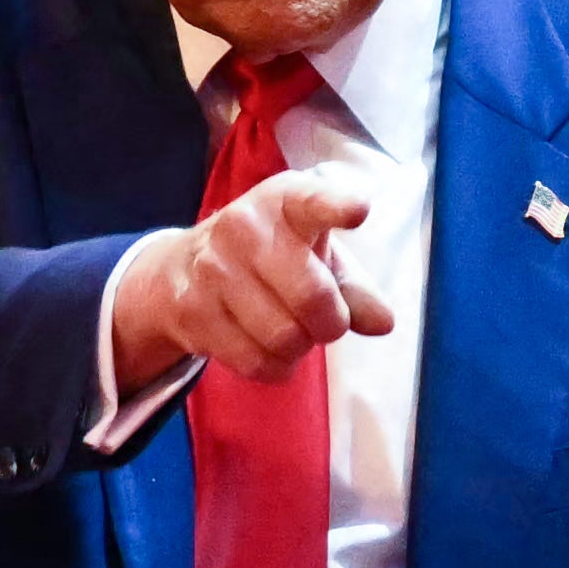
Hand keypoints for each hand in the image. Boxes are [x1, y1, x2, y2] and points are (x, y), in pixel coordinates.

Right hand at [109, 168, 392, 398]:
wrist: (184, 266)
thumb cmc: (273, 256)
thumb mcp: (317, 256)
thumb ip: (355, 288)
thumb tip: (384, 323)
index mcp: (286, 201)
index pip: (313, 201)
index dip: (337, 206)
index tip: (359, 210)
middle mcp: (244, 226)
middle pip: (311, 298)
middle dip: (332, 323)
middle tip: (327, 322)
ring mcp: (212, 268)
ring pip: (282, 337)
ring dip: (300, 347)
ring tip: (292, 331)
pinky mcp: (191, 309)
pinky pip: (254, 361)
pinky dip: (274, 367)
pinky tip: (268, 347)